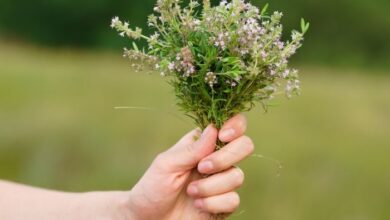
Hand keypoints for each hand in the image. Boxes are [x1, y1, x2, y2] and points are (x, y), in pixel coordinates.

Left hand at [127, 114, 253, 219]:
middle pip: (245, 145)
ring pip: (237, 176)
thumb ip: (191, 149)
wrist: (150, 219)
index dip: (235, 126)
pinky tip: (198, 204)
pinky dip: (213, 203)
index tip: (222, 136)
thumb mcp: (166, 164)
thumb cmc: (154, 187)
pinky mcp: (224, 203)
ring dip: (211, 186)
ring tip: (190, 191)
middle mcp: (217, 158)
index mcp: (203, 142)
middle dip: (225, 157)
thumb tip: (214, 129)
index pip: (232, 124)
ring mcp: (222, 181)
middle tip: (202, 167)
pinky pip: (233, 199)